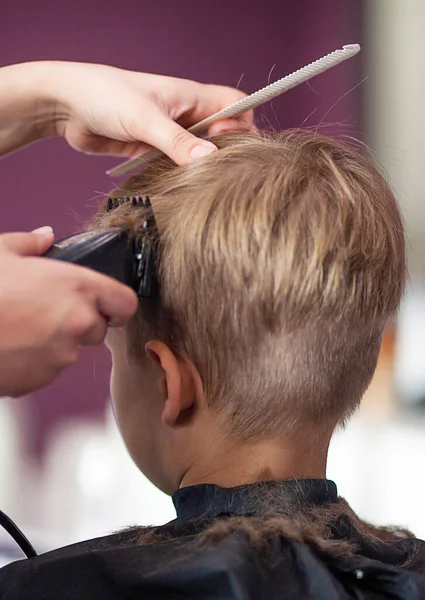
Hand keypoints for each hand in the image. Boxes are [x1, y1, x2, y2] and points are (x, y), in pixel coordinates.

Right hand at [0, 227, 137, 396]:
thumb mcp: (0, 252)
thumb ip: (31, 243)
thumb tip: (44, 236)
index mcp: (77, 287)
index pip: (125, 302)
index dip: (116, 303)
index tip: (107, 304)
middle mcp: (77, 322)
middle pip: (98, 328)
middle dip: (80, 322)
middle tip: (48, 311)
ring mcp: (61, 355)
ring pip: (70, 350)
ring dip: (54, 342)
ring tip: (19, 326)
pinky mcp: (41, 379)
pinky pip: (46, 369)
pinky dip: (34, 361)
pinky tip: (10, 345)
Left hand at [48, 62, 254, 163]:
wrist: (66, 105)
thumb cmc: (105, 95)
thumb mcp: (145, 119)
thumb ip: (177, 142)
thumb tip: (209, 160)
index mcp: (191, 96)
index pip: (235, 106)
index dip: (239, 125)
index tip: (225, 144)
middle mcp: (184, 114)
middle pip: (220, 133)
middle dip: (222, 151)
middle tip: (212, 170)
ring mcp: (168, 134)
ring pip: (198, 153)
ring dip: (199, 167)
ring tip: (195, 183)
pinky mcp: (152, 150)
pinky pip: (175, 164)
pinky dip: (178, 175)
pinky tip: (175, 185)